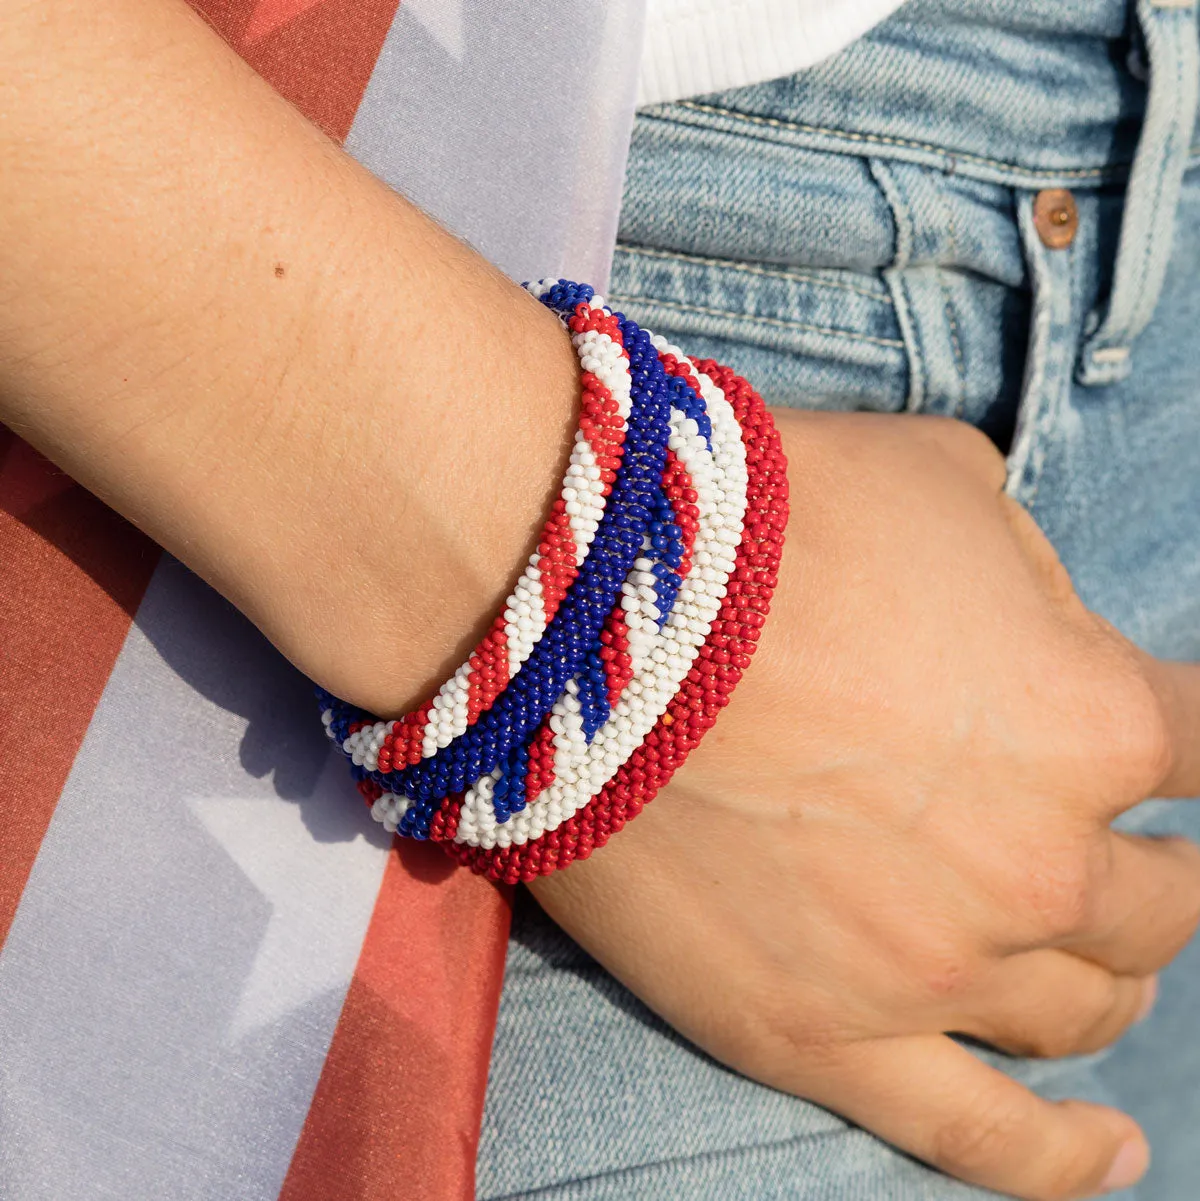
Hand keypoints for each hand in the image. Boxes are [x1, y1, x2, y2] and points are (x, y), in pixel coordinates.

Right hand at [530, 409, 1199, 1200]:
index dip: (1191, 739)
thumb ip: (1035, 582)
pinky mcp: (821, 1035)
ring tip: (1071, 950)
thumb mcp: (945, 483)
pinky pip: (979, 1139)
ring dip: (1098, 972)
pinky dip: (1060, 1159)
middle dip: (1148, 869)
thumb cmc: (769, 522)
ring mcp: (933, 969)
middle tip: (1100, 843)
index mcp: (1090, 720)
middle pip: (1157, 904)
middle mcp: (1038, 864)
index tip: (1162, 740)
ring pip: (1082, 1012)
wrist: (589, 611)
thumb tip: (1051, 642)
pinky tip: (1107, 1150)